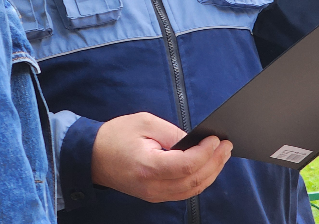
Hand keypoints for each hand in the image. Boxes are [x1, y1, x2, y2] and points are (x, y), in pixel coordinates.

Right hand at [91, 112, 232, 202]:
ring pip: (192, 189)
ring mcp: (155, 195)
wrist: (92, 157)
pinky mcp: (155, 196)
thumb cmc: (116, 136)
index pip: (186, 165)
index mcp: (149, 166)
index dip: (206, 153)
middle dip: (215, 162)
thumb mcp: (143, 123)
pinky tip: (208, 166)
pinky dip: (200, 180)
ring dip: (211, 172)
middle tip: (227, 145)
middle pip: (194, 180)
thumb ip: (171, 132)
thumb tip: (195, 141)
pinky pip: (184, 192)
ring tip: (223, 155)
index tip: (216, 138)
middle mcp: (153, 187)